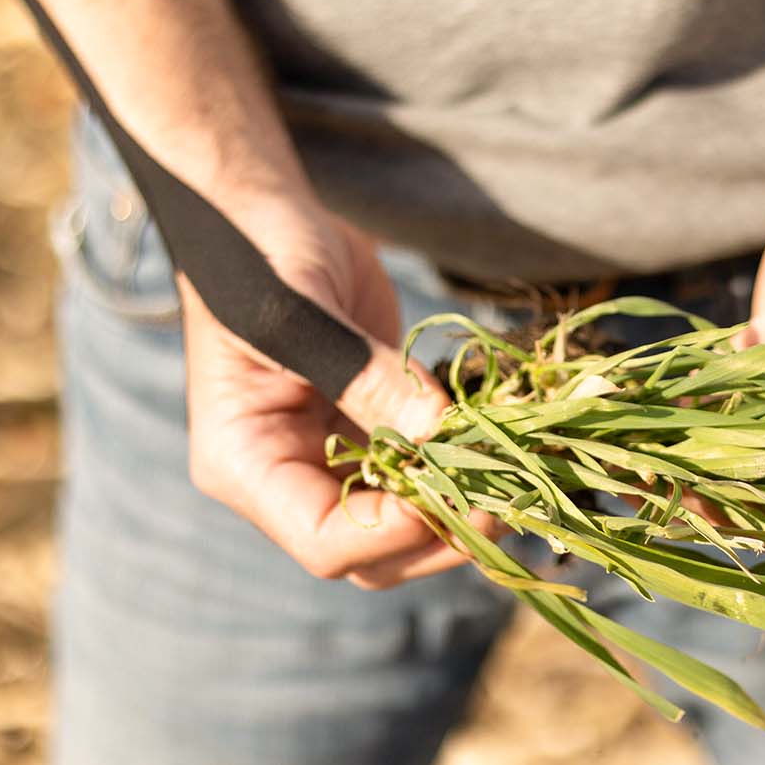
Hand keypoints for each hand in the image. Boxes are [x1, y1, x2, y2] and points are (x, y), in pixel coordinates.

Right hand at [180, 202, 490, 589]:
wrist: (266, 213)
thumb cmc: (259, 256)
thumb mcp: (299, 313)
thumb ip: (367, 378)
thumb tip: (444, 433)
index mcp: (246, 464)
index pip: (324, 542)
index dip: (395, 531)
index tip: (455, 488)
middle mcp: (287, 477)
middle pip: (374, 551)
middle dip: (442, 531)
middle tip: (508, 495)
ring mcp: (333, 456)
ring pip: (408, 523)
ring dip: (463, 506)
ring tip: (519, 473)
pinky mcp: (375, 427)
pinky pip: (425, 469)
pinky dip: (466, 464)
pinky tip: (508, 442)